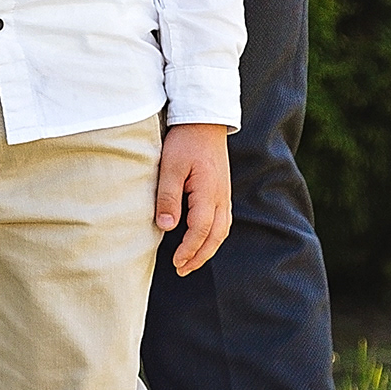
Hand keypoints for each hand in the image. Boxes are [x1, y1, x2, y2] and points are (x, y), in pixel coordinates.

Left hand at [155, 123, 231, 275]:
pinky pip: (222, 220)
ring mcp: (224, 194)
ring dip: (207, 249)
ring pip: (222, 230)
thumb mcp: (170, 166)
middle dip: (199, 256)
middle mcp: (221, 197)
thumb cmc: (185, 141)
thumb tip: (167, 227)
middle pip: (215, 236)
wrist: (204, 120)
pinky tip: (202, 240)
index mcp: (208, 192)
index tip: (175, 262)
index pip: (201, 230)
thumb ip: (168, 197)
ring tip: (191, 261)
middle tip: (182, 270)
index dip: (189, 249)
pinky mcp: (222, 190)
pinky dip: (213, 236)